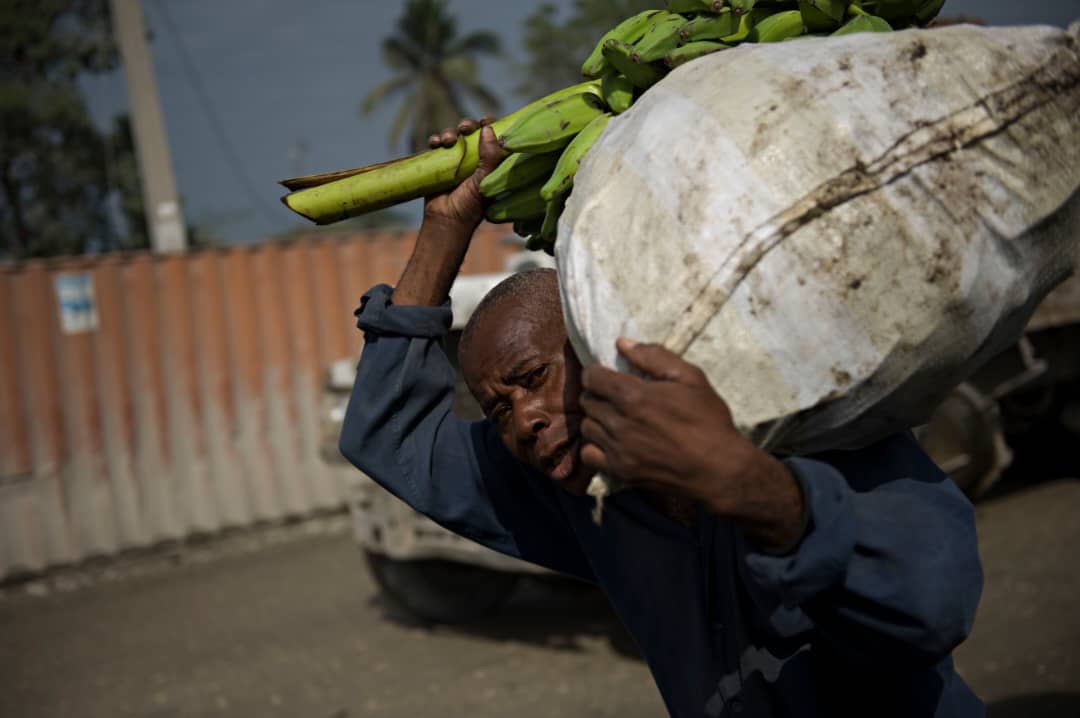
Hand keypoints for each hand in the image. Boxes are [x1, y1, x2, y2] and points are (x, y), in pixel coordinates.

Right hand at [422, 117, 503, 229]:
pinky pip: (436, 145)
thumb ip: (490, 156)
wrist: (446, 220)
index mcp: (490, 162)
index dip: (490, 125)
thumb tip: (487, 129)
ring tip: (447, 141)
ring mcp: (455, 160)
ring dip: (450, 133)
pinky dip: (435, 140)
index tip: (485, 121)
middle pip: (472, 131)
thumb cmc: (470, 205)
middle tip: (465, 128)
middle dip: (468, 125)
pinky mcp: (438, 163)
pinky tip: (434, 143)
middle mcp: (474, 158)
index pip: (493, 136)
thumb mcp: (484, 180)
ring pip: (454, 135)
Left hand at [580, 338, 805, 549]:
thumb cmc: (708, 420)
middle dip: (598, 394)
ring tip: (615, 419)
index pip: (592, 377)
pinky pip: (588, 455)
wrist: (718, 469)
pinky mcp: (619, 471)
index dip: (597, 372)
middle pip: (587, 401)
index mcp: (634, 395)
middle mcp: (619, 422)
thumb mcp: (691, 378)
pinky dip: (594, 446)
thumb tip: (622, 343)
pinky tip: (611, 442)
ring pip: (586, 427)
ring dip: (596, 419)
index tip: (607, 375)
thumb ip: (654, 356)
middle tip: (615, 397)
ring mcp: (617, 449)